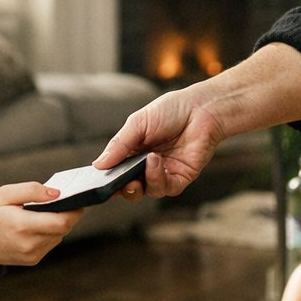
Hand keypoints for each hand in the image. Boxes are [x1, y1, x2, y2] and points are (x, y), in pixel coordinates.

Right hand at [0, 182, 83, 284]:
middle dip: (66, 214)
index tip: (76, 199)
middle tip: (59, 201)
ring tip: (41, 211)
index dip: (74, 210)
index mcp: (23, 226)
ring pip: (59, 236)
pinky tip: (35, 224)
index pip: (62, 222)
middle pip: (64, 229)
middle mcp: (29, 244)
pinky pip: (50, 243)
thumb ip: (32, 190)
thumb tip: (57, 193)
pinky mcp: (32, 260)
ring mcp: (31, 255)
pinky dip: (49, 232)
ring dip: (57, 223)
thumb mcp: (4, 194)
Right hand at [93, 89, 224, 198]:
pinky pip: (166, 189)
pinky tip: (158, 162)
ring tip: (148, 159)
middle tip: (119, 183)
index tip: (99, 181)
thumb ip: (119, 145)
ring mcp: (164, 173)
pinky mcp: (181, 178)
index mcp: (134, 151)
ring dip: (144, 180)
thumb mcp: (138, 123)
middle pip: (130, 187)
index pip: (116, 172)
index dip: (108, 179)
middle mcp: (147, 165)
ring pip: (147, 191)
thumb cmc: (170, 110)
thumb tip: (99, 165)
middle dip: (123, 189)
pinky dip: (158, 179)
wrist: (201, 109)